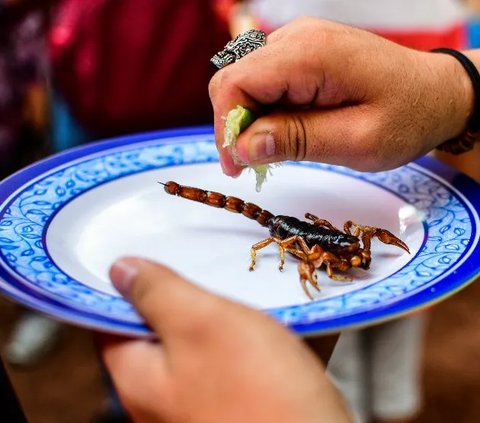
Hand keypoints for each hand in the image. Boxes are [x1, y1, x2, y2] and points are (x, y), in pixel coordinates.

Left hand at [99, 257, 351, 422]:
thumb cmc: (259, 388)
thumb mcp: (202, 322)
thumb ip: (157, 293)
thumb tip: (119, 270)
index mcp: (136, 378)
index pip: (107, 320)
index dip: (121, 284)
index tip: (141, 254)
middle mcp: (155, 398)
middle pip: (147, 332)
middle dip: (166, 296)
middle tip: (189, 265)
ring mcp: (191, 405)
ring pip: (184, 345)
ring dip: (200, 314)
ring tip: (219, 287)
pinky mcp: (225, 405)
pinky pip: (213, 361)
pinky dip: (222, 337)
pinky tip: (243, 322)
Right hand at [209, 17, 471, 175]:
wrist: (436, 93)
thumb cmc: (406, 117)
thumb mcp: (355, 141)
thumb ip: (296, 140)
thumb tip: (242, 147)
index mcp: (309, 54)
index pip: (236, 84)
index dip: (226, 128)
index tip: (237, 167)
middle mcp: (297, 38)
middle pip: (234, 80)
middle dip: (235, 127)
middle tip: (252, 165)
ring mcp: (298, 42)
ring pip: (246, 82)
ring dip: (250, 121)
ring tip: (275, 151)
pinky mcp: (302, 53)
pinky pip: (265, 82)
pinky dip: (265, 111)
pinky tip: (285, 132)